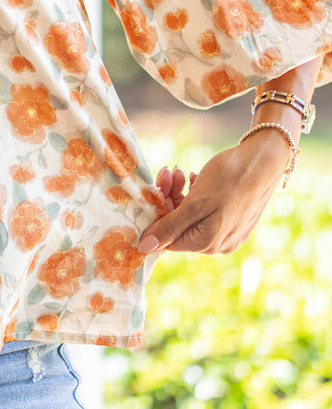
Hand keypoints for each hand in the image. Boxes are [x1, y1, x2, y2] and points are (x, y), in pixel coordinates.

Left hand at [137, 132, 290, 256]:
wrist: (264, 160)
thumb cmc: (229, 179)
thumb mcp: (194, 203)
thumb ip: (169, 227)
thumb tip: (144, 248)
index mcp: (207, 243)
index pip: (168, 239)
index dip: (158, 215)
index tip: (155, 189)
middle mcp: (219, 244)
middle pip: (181, 226)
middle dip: (170, 199)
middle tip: (169, 172)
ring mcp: (230, 232)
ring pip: (193, 217)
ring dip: (181, 194)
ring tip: (181, 171)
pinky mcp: (236, 219)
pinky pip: (207, 212)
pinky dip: (197, 195)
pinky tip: (196, 178)